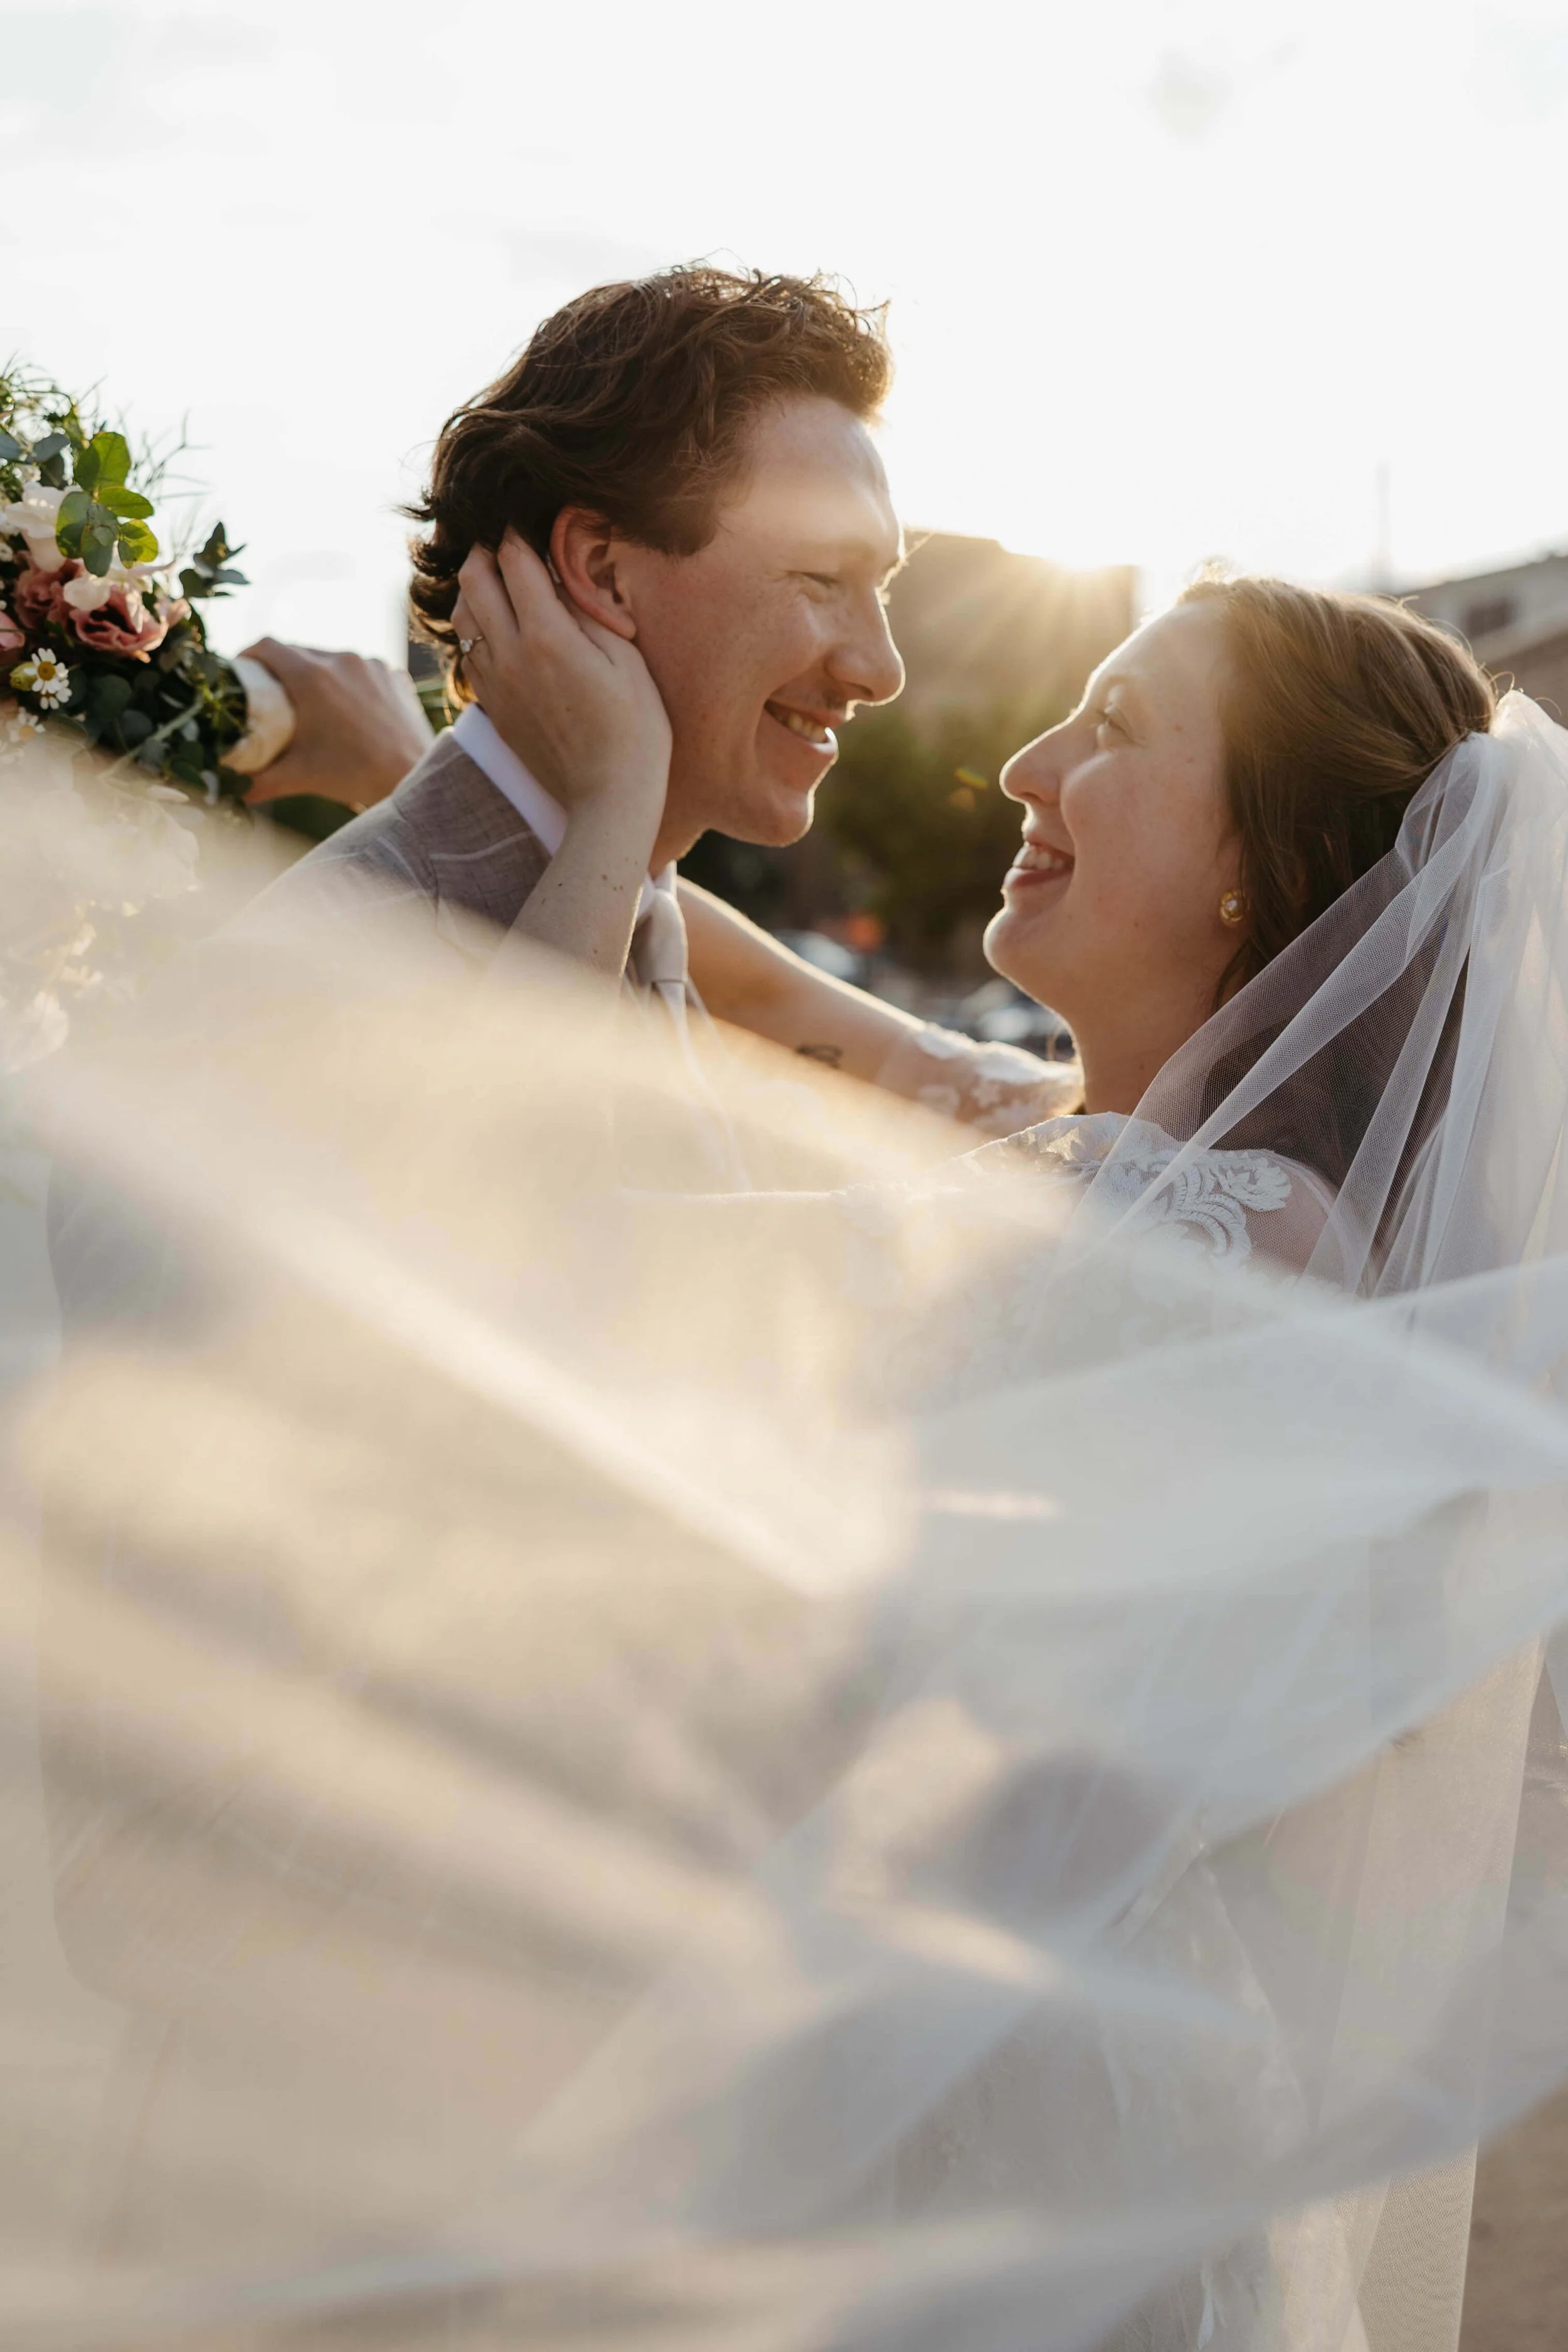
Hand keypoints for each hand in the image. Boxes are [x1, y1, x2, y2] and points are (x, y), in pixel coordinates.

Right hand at [236, 640, 431, 809]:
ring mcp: (371, 664)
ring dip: (316, 673)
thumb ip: (259, 780)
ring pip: (331, 658)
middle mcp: (341, 660)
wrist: (413, 778)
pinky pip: (361, 668)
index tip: (241, 672)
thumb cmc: (353, 777)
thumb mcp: (299, 776)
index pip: (266, 646)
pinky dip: (348, 681)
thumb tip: (229, 787)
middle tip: (272, 692)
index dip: (248, 656)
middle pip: (297, 650)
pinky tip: (348, 705)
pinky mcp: (393, 674)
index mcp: (311, 676)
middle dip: (280, 668)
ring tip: (312, 701)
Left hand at [452, 532, 671, 819]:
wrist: (610, 797)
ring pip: (462, 617)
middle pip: (474, 579)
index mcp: (547, 635)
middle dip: (487, 553)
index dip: (518, 533)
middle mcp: (511, 654)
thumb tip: (560, 577)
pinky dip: (477, 632)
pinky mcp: (494, 708)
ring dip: (476, 591)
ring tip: (500, 586)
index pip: (513, 559)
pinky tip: (501, 632)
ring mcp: (497, 683)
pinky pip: (470, 655)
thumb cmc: (636, 728)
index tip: (527, 524)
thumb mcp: (626, 657)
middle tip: (507, 547)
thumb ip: (587, 611)